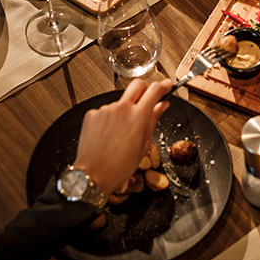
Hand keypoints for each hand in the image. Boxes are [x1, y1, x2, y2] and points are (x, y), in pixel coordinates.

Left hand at [73, 78, 171, 195]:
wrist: (94, 174)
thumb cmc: (119, 166)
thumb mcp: (144, 144)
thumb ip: (153, 120)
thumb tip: (162, 106)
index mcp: (138, 116)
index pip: (155, 90)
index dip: (164, 85)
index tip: (167, 86)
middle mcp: (122, 108)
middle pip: (137, 84)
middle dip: (144, 89)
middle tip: (146, 101)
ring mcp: (105, 110)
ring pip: (120, 101)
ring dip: (124, 110)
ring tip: (121, 132)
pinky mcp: (92, 114)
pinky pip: (106, 111)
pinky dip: (109, 119)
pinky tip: (109, 134)